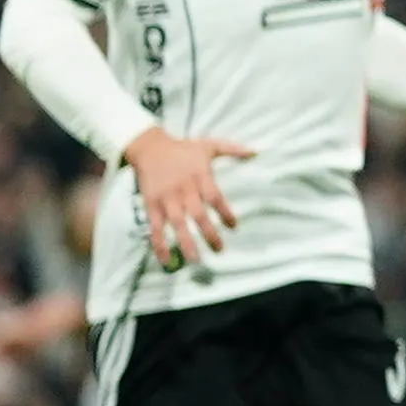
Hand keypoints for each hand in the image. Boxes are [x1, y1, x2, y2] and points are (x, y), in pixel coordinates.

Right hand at [121, 124, 258, 270]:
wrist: (149, 147)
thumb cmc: (182, 148)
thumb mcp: (208, 145)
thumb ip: (232, 149)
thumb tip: (255, 151)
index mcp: (200, 176)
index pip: (216, 198)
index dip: (225, 213)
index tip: (234, 226)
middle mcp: (184, 189)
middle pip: (199, 215)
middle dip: (209, 234)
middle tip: (219, 250)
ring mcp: (167, 198)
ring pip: (177, 224)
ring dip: (186, 243)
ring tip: (195, 259)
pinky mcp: (151, 205)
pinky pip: (155, 228)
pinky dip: (160, 245)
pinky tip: (167, 260)